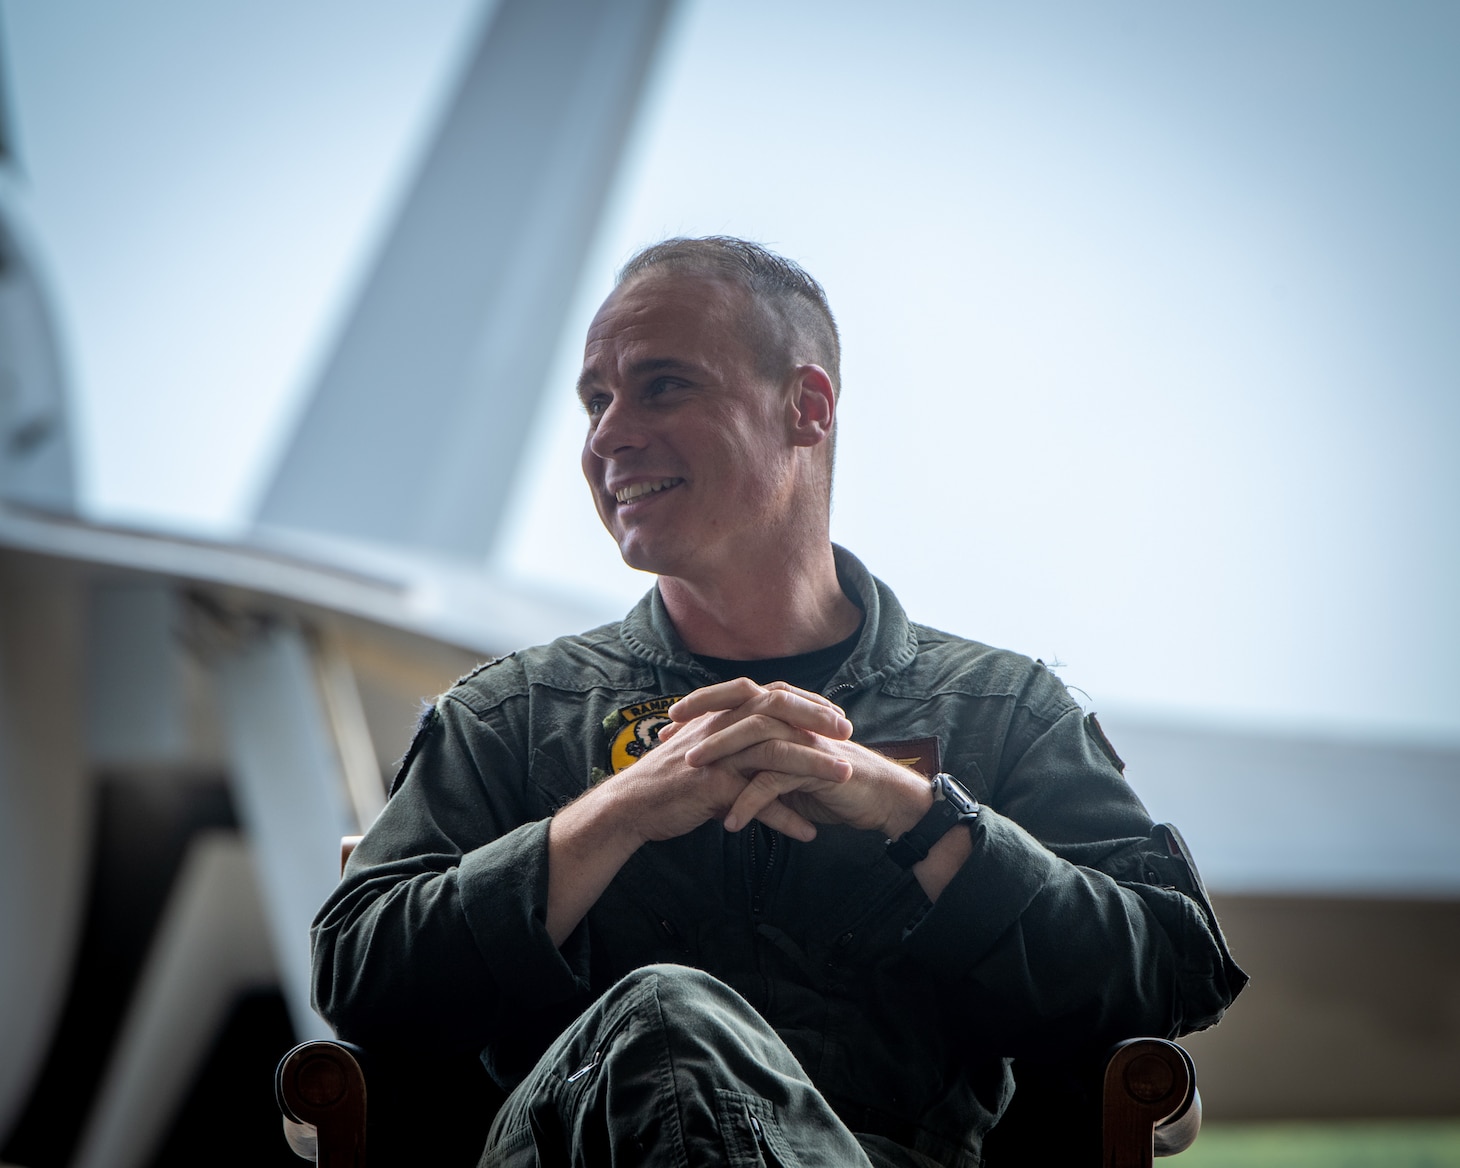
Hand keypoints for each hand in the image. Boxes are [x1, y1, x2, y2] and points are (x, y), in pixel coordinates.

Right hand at [600, 680, 850, 843]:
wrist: (631, 805)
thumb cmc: (670, 779)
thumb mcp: (704, 748)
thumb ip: (735, 739)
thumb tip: (768, 741)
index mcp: (721, 714)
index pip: (772, 694)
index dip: (806, 702)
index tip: (835, 715)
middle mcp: (720, 727)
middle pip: (777, 711)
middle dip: (817, 720)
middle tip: (849, 734)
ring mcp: (716, 756)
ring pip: (774, 752)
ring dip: (814, 765)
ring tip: (845, 777)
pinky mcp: (711, 786)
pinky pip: (757, 800)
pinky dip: (785, 817)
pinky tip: (808, 832)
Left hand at [667, 680, 931, 837]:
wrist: (879, 800)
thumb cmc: (831, 784)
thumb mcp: (787, 770)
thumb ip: (758, 762)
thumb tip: (720, 767)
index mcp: (787, 715)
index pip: (741, 695)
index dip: (705, 702)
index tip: (670, 719)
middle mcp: (796, 721)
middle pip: (745, 704)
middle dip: (704, 715)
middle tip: (670, 733)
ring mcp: (807, 742)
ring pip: (758, 736)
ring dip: (721, 752)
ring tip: (692, 771)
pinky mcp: (818, 770)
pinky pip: (777, 782)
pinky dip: (752, 802)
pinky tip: (731, 822)